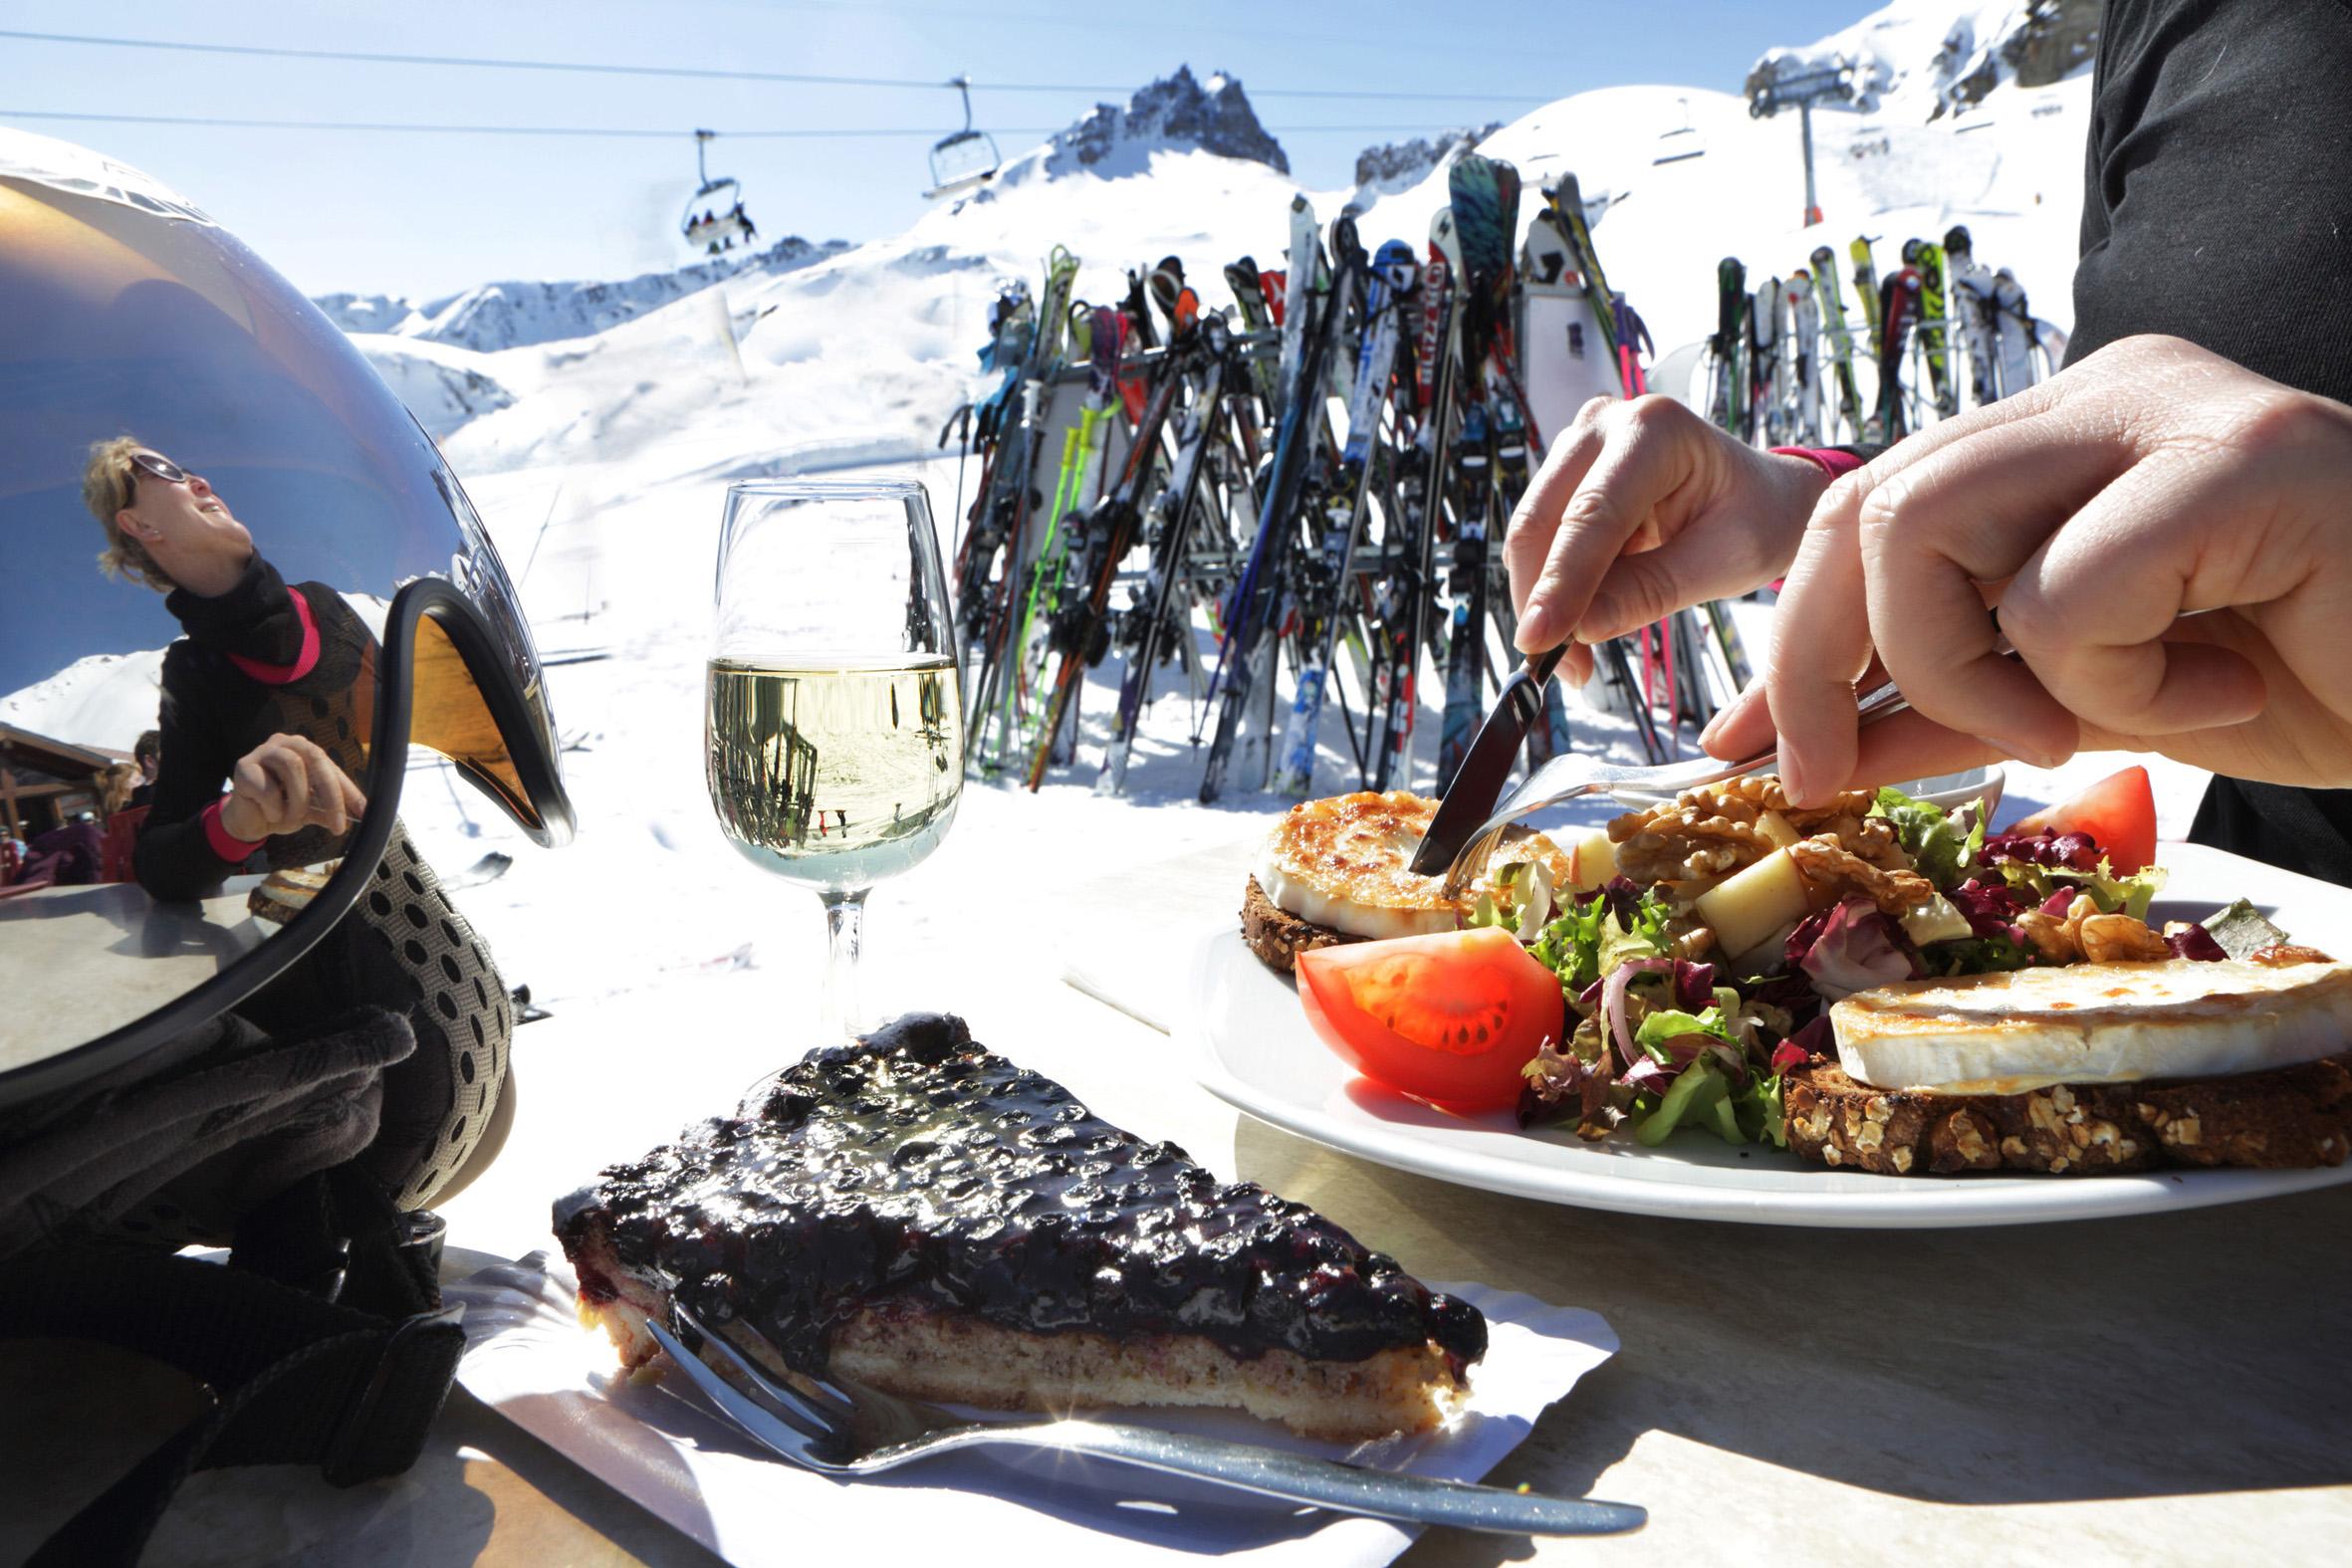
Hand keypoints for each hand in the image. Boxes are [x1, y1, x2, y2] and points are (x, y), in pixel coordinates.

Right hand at [218, 733, 367, 841]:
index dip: (349, 790)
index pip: (332, 767)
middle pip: (315, 757)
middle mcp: (285, 744)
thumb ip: (331, 808)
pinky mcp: (243, 767)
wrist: (249, 821)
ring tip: (293, 817)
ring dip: (299, 800)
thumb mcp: (312, 810)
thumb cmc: (282, 808)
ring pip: (292, 766)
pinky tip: (272, 814)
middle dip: (331, 794)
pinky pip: (267, 787)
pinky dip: (275, 807)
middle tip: (338, 825)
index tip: (363, 812)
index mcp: (304, 750)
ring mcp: (262, 752)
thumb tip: (362, 812)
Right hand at [1503, 393, 1833, 681]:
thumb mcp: (1724, 561)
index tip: (1539, 642)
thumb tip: (1577, 631)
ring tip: (1572, 658)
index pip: (1592, 514)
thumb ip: (1650, 591)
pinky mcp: (1568, 476)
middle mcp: (1606, 424)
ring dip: (1542, 600)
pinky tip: (1577, 624)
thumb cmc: (1759, 520)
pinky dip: (1552, 589)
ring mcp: (1581, 446)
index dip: (1560, 582)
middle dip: (1541, 599)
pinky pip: (1543, 540)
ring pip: (1533, 533)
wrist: (1767, 498)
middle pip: (1543, 519)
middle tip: (1552, 666)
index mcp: (1655, 430)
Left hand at [1705, 335, 2351, 805]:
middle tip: (1836, 772)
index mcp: (2060, 431)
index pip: (1861, 507)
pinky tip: (2224, 688)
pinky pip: (2062, 595)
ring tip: (2085, 720)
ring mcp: (2174, 408)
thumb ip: (1941, 705)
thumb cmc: (2303, 679)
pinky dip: (2113, 686)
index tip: (1750, 751)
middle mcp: (2105, 390)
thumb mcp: (2079, 704)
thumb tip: (1792, 743)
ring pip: (1928, 532)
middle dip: (1819, 662)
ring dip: (1971, 673)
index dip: (1789, 635)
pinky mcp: (2242, 460)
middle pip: (1863, 505)